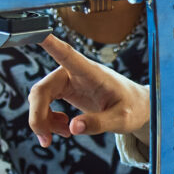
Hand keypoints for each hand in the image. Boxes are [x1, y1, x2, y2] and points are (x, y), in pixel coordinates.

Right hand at [28, 34, 151, 145]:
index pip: (67, 55)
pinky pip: (44, 103)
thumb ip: (99, 123)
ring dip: (43, 120)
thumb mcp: (122, 120)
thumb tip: (73, 128)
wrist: (136, 106)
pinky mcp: (64, 88)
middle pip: (42, 89)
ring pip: (39, 98)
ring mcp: (67, 79)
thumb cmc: (132, 107)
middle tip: (46, 140)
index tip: (37, 33)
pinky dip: (48, 119)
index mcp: (91, 73)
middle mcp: (74, 72)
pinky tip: (64, 128)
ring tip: (64, 134)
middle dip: (38, 117)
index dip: (51, 45)